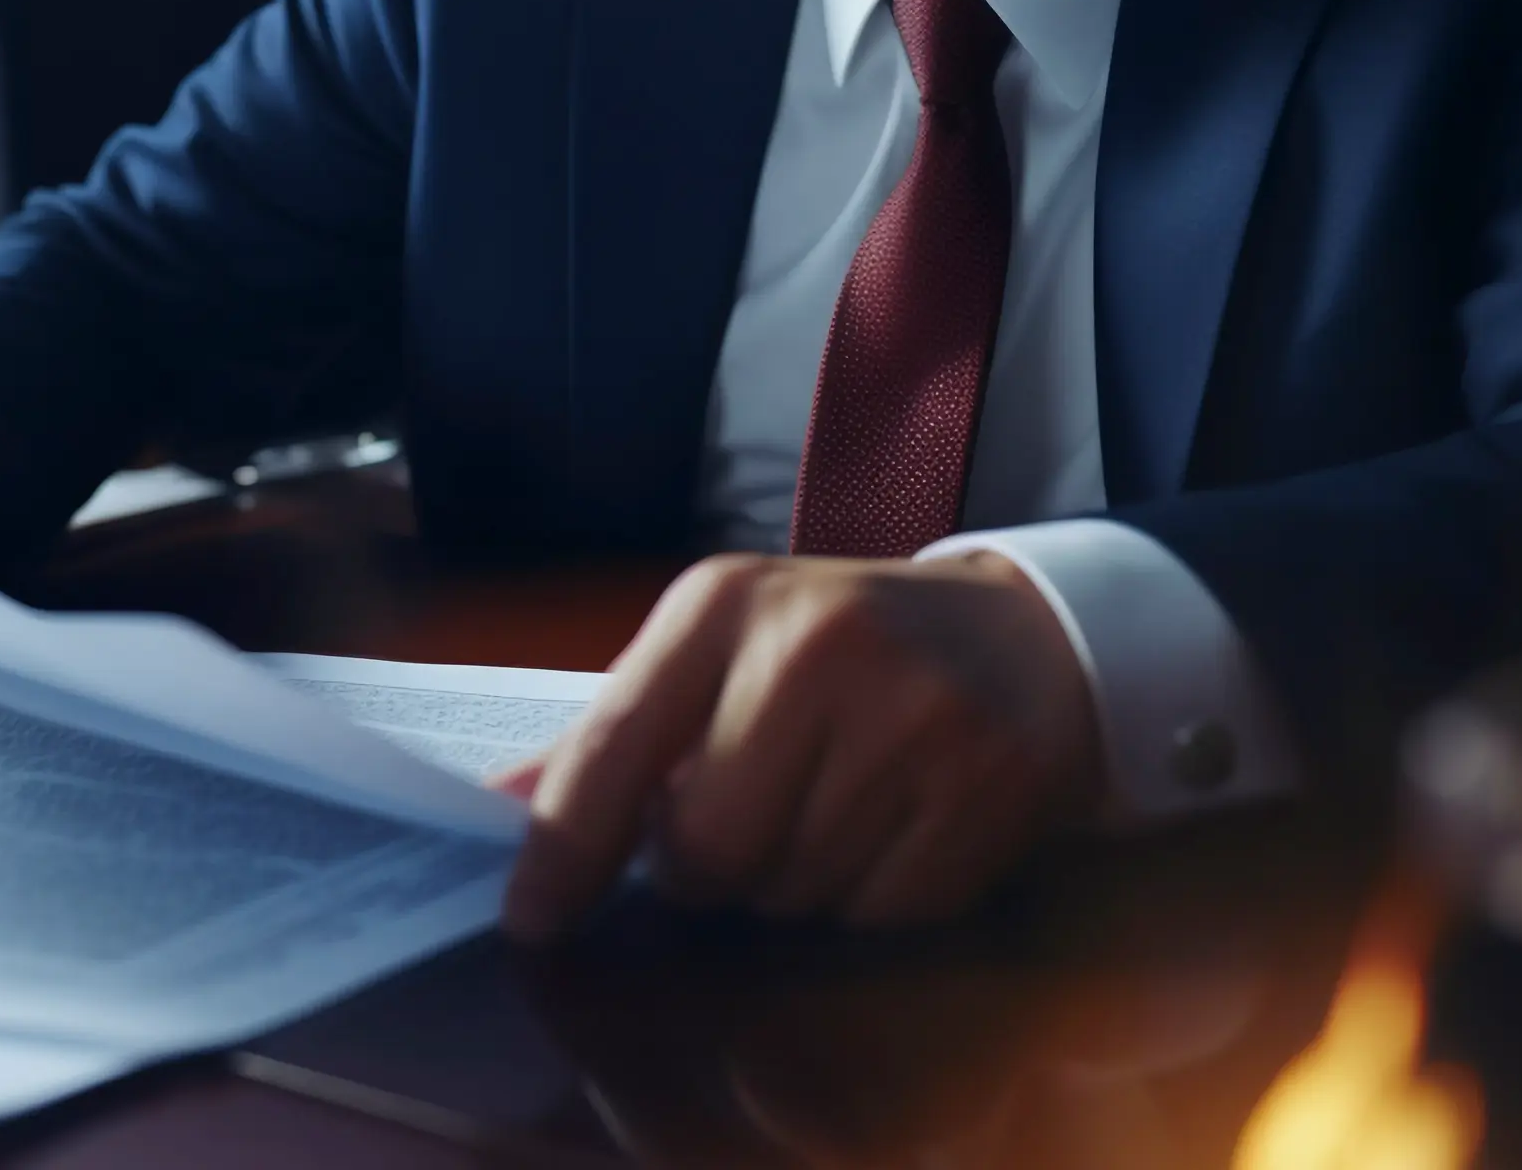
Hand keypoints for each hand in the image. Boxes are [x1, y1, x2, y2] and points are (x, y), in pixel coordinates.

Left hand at [501, 550, 1101, 939]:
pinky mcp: (982, 783)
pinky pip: (879, 913)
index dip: (563, 846)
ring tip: (837, 802)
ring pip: (791, 890)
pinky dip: (872, 897)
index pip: (613, 743)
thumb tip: (498, 804)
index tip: (530, 919)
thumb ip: (619, 730)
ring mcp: (907, 714)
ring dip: (796, 880)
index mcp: (725, 602)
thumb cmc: (840, 643)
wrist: (1022, 633)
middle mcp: (813, 646)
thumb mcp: (726, 646)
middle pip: (704, 847)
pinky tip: (898, 826)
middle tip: (751, 818)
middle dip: (711, 867)